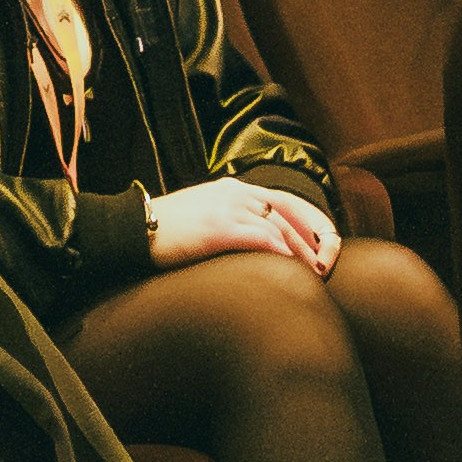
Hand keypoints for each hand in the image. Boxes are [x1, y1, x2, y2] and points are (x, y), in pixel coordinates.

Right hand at [145, 178, 337, 274]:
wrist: (134, 229)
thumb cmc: (168, 230)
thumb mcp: (206, 216)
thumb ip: (233, 222)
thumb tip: (257, 242)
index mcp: (235, 189)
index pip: (286, 200)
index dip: (310, 222)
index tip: (324, 244)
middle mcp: (235, 193)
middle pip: (289, 211)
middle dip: (314, 237)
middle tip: (327, 262)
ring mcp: (226, 208)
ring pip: (277, 225)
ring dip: (300, 250)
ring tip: (315, 272)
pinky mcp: (217, 227)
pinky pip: (257, 236)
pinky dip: (278, 249)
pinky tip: (290, 265)